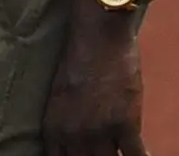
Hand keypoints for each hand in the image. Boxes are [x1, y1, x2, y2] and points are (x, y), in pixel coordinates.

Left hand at [43, 0, 148, 155]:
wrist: (98, 35)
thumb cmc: (78, 58)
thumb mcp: (61, 95)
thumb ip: (66, 122)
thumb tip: (75, 141)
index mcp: (54, 126)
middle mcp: (73, 134)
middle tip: (104, 154)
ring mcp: (99, 131)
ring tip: (120, 155)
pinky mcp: (125, 123)